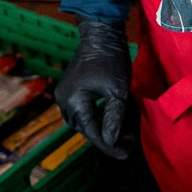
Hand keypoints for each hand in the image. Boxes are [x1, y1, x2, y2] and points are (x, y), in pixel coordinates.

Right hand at [56, 17, 130, 158]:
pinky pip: (79, 112)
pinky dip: (94, 118)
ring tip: (123, 136)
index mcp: (75, 102)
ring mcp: (63, 95)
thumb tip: (111, 141)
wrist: (100, 36)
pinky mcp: (67, 90)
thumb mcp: (118, 91)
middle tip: (128, 146)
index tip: (125, 155)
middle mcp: (64, 101)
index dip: (109, 146)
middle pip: (86, 129)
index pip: (93, 132)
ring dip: (100, 129)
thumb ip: (114, 117)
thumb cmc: (111, 60)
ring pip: (82, 122)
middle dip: (107, 138)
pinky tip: (110, 120)